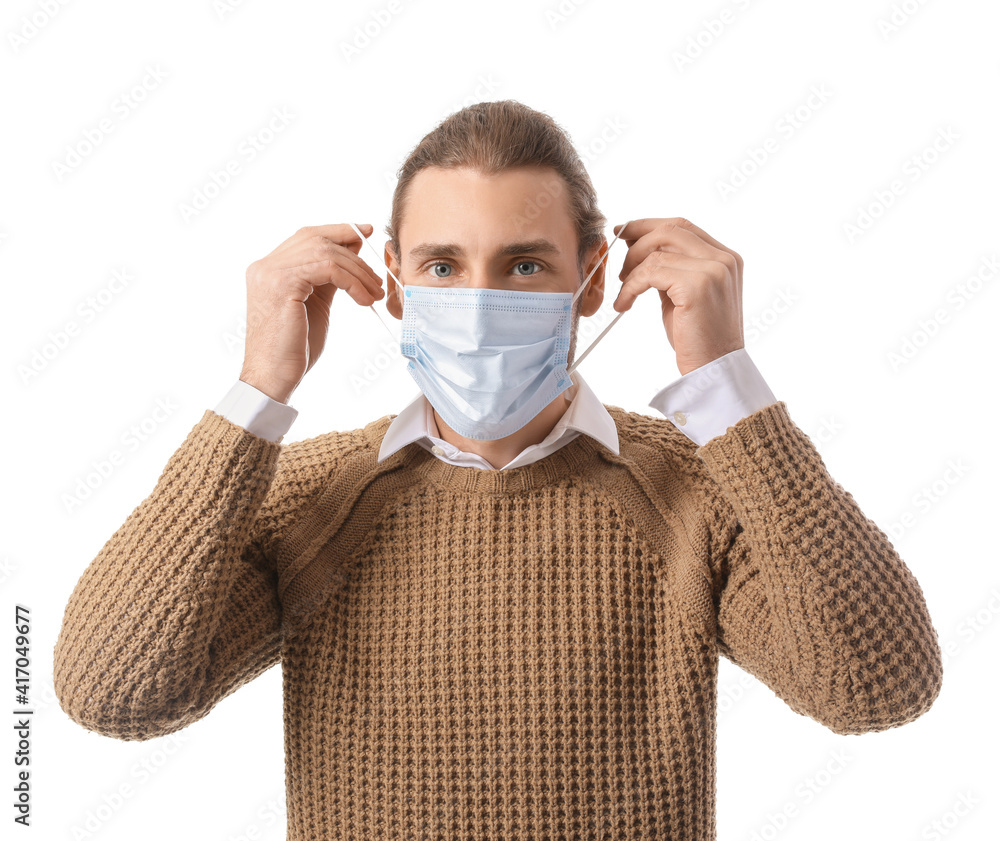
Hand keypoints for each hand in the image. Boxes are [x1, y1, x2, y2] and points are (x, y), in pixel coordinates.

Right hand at [240, 223, 385, 402]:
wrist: (273, 377)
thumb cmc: (293, 349)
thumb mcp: (315, 304)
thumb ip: (326, 278)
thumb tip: (351, 254)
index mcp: (269, 268)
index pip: (307, 236)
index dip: (338, 231)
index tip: (365, 232)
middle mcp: (265, 266)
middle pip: (317, 238)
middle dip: (353, 251)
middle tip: (376, 275)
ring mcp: (271, 273)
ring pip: (326, 253)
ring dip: (358, 271)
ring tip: (374, 293)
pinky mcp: (283, 284)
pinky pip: (328, 269)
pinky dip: (352, 281)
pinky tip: (364, 299)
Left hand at [612, 217, 743, 375]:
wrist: (714, 370)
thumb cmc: (698, 338)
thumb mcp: (684, 295)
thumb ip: (671, 269)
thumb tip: (640, 249)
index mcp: (726, 258)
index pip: (683, 226)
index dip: (649, 225)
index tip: (625, 232)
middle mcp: (724, 259)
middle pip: (669, 230)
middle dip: (636, 240)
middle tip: (618, 264)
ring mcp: (714, 270)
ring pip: (657, 250)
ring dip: (631, 269)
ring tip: (623, 290)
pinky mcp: (697, 286)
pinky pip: (650, 272)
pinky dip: (630, 287)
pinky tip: (624, 303)